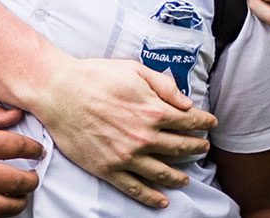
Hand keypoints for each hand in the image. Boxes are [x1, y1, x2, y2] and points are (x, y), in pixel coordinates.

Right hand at [25, 57, 216, 207]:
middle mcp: (144, 137)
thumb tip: (187, 102)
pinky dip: (152, 197)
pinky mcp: (108, 169)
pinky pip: (135, 188)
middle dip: (196, 148)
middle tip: (203, 148)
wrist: (58, 92)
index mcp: (153, 110)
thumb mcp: (134, 69)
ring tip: (186, 178)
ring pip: (163, 172)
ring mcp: (127, 156)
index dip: (204, 123)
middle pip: (180, 148)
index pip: (189, 121)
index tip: (210, 124)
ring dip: (179, 176)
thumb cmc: (94, 76)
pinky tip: (162, 200)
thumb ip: (164, 85)